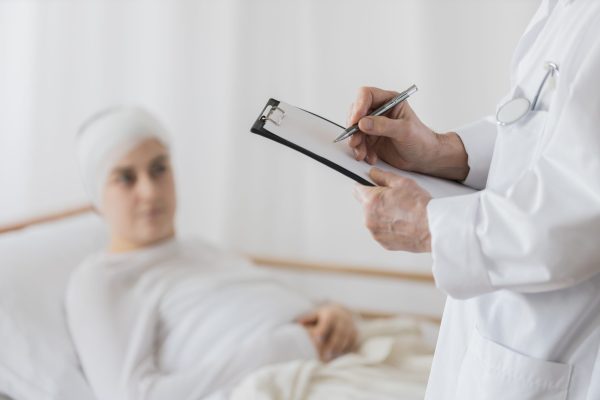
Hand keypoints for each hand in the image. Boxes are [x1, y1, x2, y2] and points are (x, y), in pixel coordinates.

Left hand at [297, 303, 356, 361]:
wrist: (342, 312)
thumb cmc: (323, 317)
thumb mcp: (315, 315)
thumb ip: (307, 319)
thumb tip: (298, 323)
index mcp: (330, 314)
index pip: (327, 322)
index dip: (322, 329)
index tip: (315, 338)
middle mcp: (342, 319)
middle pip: (339, 333)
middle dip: (332, 345)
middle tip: (324, 357)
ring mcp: (350, 326)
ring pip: (347, 339)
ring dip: (339, 349)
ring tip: (330, 359)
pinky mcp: (355, 334)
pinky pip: (352, 343)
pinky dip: (345, 351)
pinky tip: (338, 357)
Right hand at [347, 86, 468, 180]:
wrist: (425, 157)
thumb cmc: (421, 140)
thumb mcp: (405, 131)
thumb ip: (384, 125)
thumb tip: (363, 122)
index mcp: (390, 101)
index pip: (367, 95)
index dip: (359, 106)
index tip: (356, 121)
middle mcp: (380, 111)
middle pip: (356, 112)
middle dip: (354, 128)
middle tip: (356, 140)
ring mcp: (374, 125)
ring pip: (355, 129)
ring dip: (356, 142)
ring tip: (363, 153)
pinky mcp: (371, 139)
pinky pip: (358, 142)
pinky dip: (361, 150)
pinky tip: (370, 157)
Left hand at [353, 168, 431, 251]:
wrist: (432, 229)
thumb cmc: (420, 208)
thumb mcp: (402, 183)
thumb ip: (383, 176)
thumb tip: (374, 173)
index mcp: (371, 201)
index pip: (357, 189)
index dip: (365, 185)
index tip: (370, 185)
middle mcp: (369, 219)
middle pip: (366, 205)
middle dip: (376, 201)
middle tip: (394, 199)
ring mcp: (375, 232)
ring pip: (373, 219)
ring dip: (382, 216)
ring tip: (401, 213)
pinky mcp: (383, 242)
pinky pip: (381, 231)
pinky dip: (388, 228)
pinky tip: (402, 223)